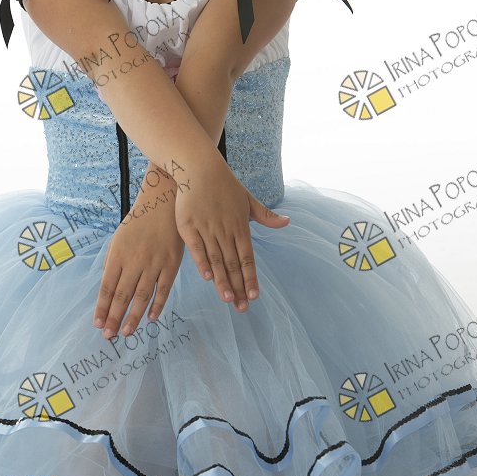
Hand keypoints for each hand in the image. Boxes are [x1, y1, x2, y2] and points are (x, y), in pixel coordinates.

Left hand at [93, 171, 184, 339]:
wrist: (163, 202)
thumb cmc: (139, 222)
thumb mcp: (119, 240)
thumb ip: (113, 264)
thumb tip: (108, 290)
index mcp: (118, 254)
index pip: (107, 287)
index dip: (102, 308)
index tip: (98, 324)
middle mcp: (134, 261)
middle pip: (122, 295)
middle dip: (114, 318)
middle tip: (108, 337)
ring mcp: (153, 263)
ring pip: (141, 296)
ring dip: (133, 317)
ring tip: (125, 332)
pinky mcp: (171, 264)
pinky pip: (163, 289)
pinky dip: (157, 305)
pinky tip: (151, 319)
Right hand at [173, 160, 289, 309]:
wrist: (199, 167)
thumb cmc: (224, 184)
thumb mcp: (248, 199)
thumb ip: (266, 215)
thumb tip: (288, 222)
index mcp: (240, 226)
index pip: (248, 258)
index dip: (251, 278)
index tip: (254, 296)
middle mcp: (225, 230)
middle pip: (233, 264)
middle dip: (238, 287)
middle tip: (243, 308)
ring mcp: (206, 228)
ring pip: (216, 259)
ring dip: (222, 281)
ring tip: (229, 299)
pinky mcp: (188, 225)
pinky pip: (196, 248)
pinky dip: (202, 262)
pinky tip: (208, 276)